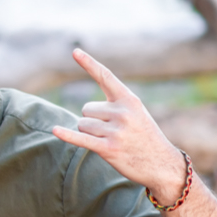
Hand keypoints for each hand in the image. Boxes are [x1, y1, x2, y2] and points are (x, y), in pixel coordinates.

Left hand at [51, 49, 187, 201]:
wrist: (161, 164)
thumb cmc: (144, 136)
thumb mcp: (136, 114)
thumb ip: (115, 105)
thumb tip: (86, 109)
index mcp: (129, 100)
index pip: (105, 77)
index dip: (89, 63)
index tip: (75, 51)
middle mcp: (122, 113)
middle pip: (86, 109)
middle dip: (93, 120)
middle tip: (113, 131)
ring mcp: (116, 131)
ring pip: (82, 125)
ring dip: (90, 134)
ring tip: (111, 140)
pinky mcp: (108, 149)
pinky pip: (81, 139)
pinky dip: (67, 135)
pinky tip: (55, 130)